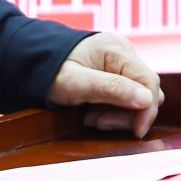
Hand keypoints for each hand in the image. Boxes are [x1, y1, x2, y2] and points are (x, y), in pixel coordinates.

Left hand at [47, 31, 163, 137]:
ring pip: (137, 96)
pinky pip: (126, 95)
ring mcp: (119, 61)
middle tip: (98, 123)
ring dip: (119, 114)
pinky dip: (114, 109)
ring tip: (91, 118)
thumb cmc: (50, 72)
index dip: (147, 109)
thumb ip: (112, 89)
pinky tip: (94, 112)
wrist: (32, 63)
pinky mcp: (114, 72)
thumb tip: (148, 99)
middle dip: (127, 113)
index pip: (149, 81)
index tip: (136, 132)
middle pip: (146, 90)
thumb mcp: (77, 84)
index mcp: (116, 49)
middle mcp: (122, 52)